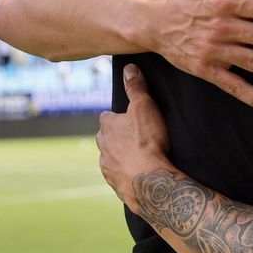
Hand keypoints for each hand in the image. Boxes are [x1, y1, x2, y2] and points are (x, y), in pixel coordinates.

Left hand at [96, 64, 170, 203]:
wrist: (150, 181)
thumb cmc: (148, 141)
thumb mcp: (145, 107)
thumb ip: (136, 87)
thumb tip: (129, 68)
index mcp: (107, 126)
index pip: (107, 117)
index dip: (118, 117)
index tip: (129, 119)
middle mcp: (103, 147)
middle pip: (106, 138)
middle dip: (117, 138)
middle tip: (135, 138)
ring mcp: (107, 167)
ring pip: (111, 158)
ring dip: (121, 157)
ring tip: (139, 158)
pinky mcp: (115, 184)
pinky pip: (119, 176)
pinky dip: (126, 174)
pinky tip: (138, 174)